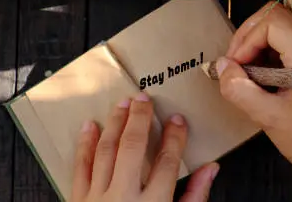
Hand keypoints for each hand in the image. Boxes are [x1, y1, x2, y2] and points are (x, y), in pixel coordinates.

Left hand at [72, 93, 218, 201]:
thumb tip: (211, 170)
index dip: (175, 137)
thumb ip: (194, 198)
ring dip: (115, 124)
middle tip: (145, 99)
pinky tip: (90, 126)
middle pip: (134, 148)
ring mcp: (98, 200)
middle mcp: (124, 199)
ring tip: (122, 104)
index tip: (178, 120)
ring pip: (106, 151)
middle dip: (141, 119)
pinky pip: (80, 167)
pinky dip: (84, 144)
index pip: (168, 162)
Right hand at [216, 2, 291, 201]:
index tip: (235, 66)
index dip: (246, 40)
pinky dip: (264, 52)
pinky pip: (283, 41)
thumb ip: (240, 89)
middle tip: (234, 64)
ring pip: (278, 26)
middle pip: (275, 16)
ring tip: (243, 72)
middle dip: (247, 36)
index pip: (272, 22)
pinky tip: (256, 75)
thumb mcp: (269, 117)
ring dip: (254, 43)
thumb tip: (221, 66)